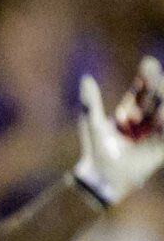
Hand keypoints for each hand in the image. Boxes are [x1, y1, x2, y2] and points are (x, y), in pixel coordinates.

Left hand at [72, 57, 163, 206]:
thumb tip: (85, 78)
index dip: (145, 78)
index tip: (147, 62)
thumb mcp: (93, 123)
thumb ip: (91, 102)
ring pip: (163, 111)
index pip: (140, 93)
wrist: (100, 177)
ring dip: (163, 97)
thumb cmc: (94, 152)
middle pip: (153, 98)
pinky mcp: (160, 147)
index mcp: (128, 116)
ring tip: (162, 82)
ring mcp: (153, 134)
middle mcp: (142, 123)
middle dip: (156, 82)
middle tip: (154, 65)